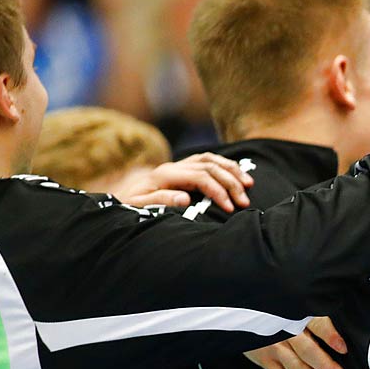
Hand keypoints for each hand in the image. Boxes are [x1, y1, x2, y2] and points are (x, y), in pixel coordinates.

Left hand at [112, 152, 253, 209]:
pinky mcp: (183, 169)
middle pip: (210, 167)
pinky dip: (225, 165)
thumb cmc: (130, 207)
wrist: (120, 200)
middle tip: (245, 202)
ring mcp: (179, 165)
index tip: (229, 208)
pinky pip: (208, 161)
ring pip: (211, 160)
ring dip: (232, 171)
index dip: (218, 191)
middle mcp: (174, 166)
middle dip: (231, 183)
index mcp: (165, 175)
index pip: (200, 177)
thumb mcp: (139, 207)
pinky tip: (236, 174)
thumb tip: (185, 197)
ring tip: (249, 185)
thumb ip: (161, 201)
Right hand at [244, 317, 347, 368]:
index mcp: (297, 317)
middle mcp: (285, 332)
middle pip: (306, 350)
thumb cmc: (279, 314)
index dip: (329, 336)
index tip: (343, 348)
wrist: (245, 315)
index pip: (315, 324)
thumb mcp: (296, 309)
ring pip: (295, 367)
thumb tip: (343, 338)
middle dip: (325, 365)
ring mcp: (273, 347)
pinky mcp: (264, 360)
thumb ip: (318, 320)